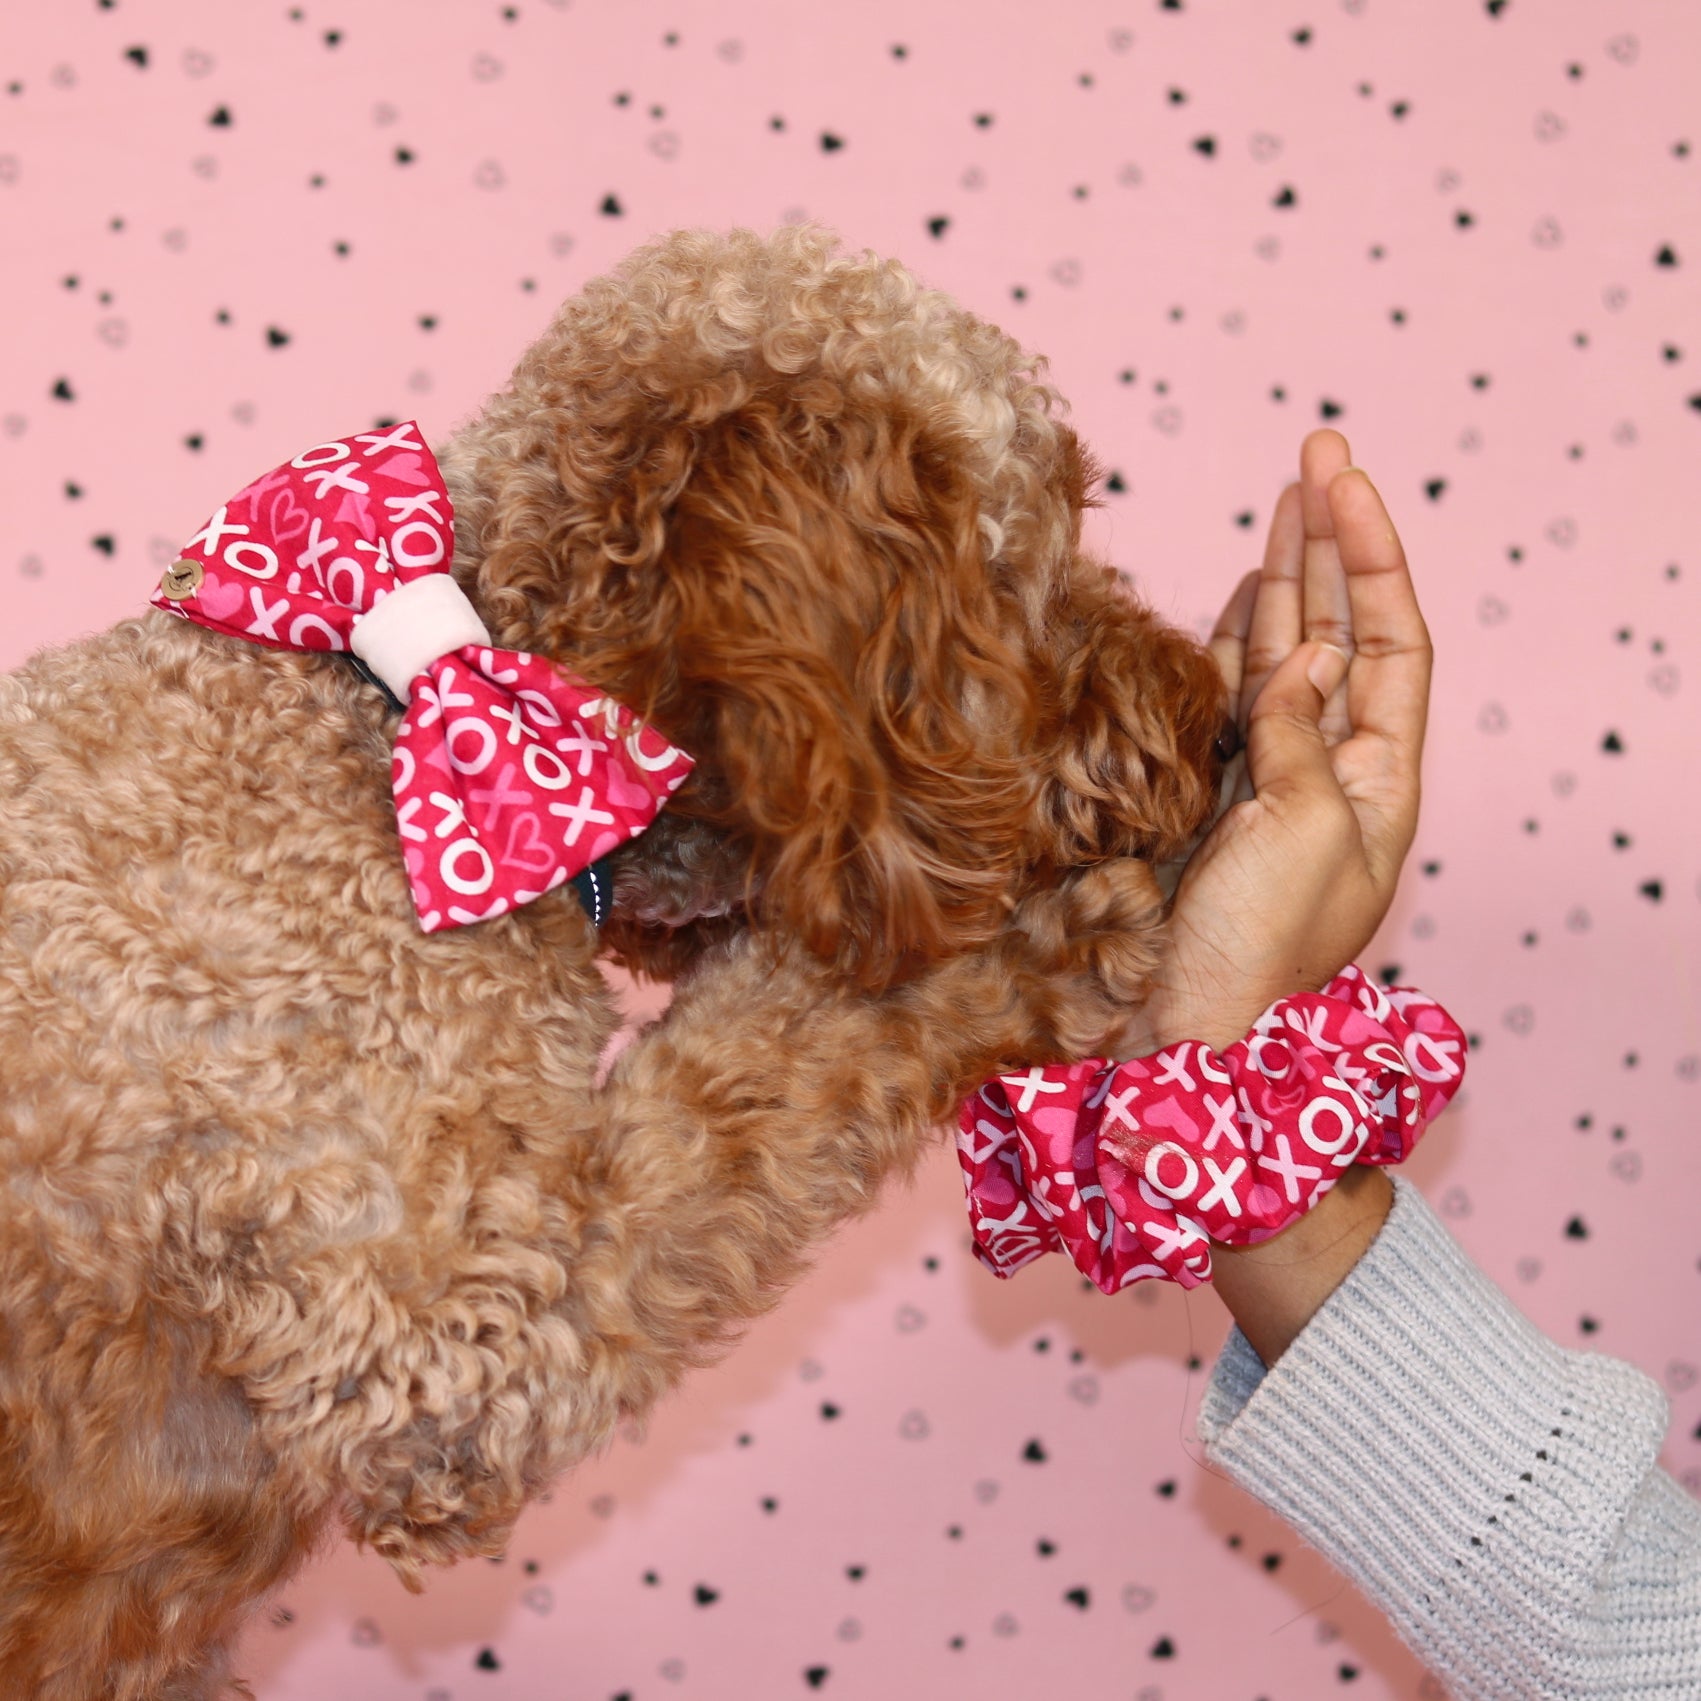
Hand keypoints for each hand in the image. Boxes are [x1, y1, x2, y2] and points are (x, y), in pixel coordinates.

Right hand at [1115, 429, 1431, 1054]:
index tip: (1339, 480)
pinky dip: (1228, 645)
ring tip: (1281, 502)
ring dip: (1280, 581)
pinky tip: (1234, 599)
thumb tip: (1305, 656)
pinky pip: (1227, 702)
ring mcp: (1267, 782)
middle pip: (1339, 634)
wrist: (1186, 1032)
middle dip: (1328, 545)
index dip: (1369, 557)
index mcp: (1381, 782)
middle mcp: (1331, 772)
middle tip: (1315, 449)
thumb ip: (1302, 733)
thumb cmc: (1258, 950)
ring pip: (1280, 659)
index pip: (1389, 642)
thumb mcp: (1305, 831)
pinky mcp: (1208, 798)